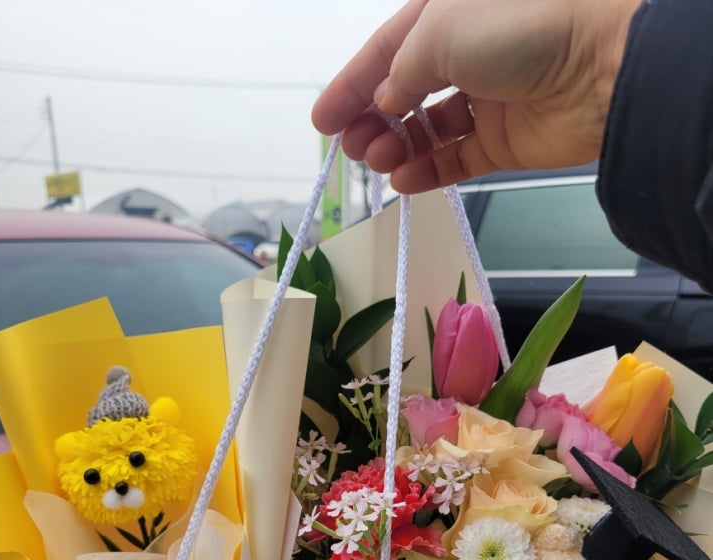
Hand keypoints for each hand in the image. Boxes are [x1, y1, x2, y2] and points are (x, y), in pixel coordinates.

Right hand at [311, 0, 639, 191]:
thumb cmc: (522, 26)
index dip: (351, 86)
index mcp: (447, 14)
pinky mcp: (506, 141)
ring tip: (378, 162)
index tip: (322, 123)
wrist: (601, 65)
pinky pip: (456, 159)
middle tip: (352, 149)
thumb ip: (401, 69)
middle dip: (372, 121)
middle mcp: (467, 53)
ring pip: (427, 129)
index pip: (386, 51)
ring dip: (396, 147)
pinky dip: (427, 171)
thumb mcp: (439, 33)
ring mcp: (488, 99)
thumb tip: (387, 100)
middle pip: (404, 92)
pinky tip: (403, 180)